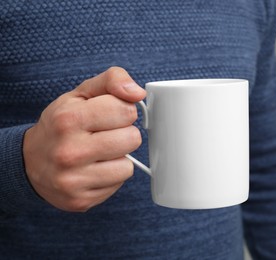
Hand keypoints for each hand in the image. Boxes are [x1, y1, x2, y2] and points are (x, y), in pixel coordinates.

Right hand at [23, 67, 145, 211]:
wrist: (30, 162)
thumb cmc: (62, 124)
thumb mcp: (81, 94)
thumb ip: (112, 80)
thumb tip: (138, 92)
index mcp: (69, 119)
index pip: (126, 110)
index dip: (123, 111)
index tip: (111, 115)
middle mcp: (69, 151)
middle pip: (132, 139)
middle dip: (124, 134)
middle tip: (105, 134)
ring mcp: (74, 180)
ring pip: (128, 166)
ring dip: (119, 157)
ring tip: (99, 153)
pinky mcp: (81, 200)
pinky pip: (118, 184)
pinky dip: (112, 175)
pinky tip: (94, 169)